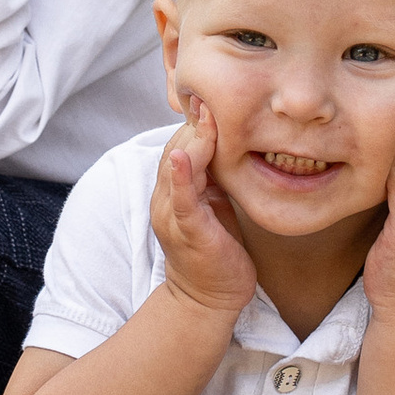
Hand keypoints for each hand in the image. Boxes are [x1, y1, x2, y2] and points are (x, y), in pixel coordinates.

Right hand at [150, 100, 257, 322]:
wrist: (211, 299)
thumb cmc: (217, 250)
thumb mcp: (214, 204)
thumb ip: (213, 176)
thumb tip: (228, 142)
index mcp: (173, 190)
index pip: (180, 142)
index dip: (198, 121)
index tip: (216, 95)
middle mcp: (165, 198)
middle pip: (176, 147)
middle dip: (196, 122)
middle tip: (215, 95)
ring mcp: (173, 214)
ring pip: (177, 166)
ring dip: (193, 139)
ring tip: (208, 113)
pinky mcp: (188, 230)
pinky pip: (181, 198)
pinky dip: (181, 176)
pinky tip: (183, 157)